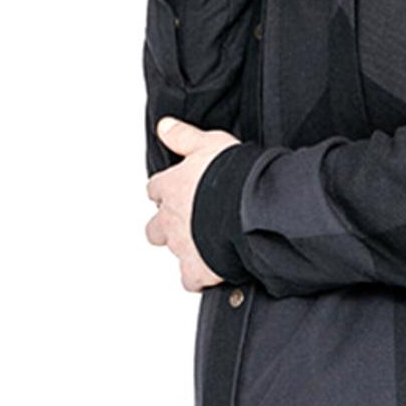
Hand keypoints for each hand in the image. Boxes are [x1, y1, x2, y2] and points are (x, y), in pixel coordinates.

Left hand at [145, 116, 239, 291]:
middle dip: (167, 225)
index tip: (178, 190)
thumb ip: (185, 137)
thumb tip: (165, 126)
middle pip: (155, 227)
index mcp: (172, 187)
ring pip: (173, 251)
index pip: (156, 189)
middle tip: (190, 221)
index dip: (167, 191)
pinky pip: (191, 279)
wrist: (250, 209)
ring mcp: (183, 245)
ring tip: (206, 244)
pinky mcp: (198, 269)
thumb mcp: (210, 143)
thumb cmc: (233, 176)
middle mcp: (172, 218)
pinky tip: (214, 270)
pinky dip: (200, 277)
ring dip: (186, 248)